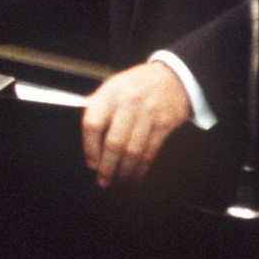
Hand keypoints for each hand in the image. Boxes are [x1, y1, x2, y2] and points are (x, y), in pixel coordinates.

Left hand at [81, 61, 190, 186]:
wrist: (171, 77)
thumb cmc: (135, 85)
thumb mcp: (111, 88)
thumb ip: (97, 109)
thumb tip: (86, 139)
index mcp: (109, 95)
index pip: (92, 124)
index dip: (89, 147)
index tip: (91, 163)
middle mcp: (127, 104)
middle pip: (114, 143)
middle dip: (107, 167)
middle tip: (103, 180)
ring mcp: (147, 114)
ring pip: (133, 151)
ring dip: (124, 171)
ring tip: (118, 181)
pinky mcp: (163, 125)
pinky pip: (150, 152)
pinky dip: (141, 167)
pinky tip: (135, 174)